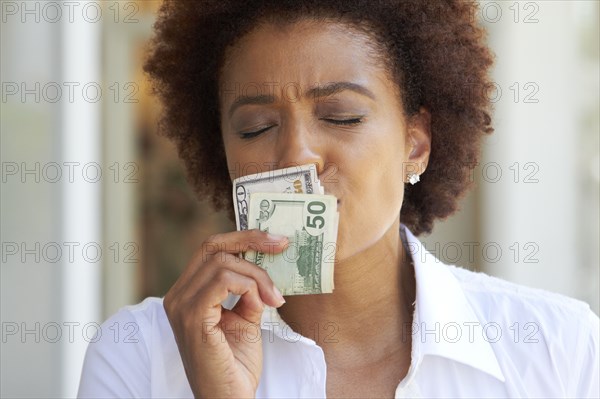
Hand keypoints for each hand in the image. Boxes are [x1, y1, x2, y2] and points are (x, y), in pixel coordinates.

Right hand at [163, 230, 287, 397]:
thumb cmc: (236, 364)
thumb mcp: (246, 318)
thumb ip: (249, 291)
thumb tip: (264, 265)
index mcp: (187, 293)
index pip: (210, 249)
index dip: (244, 238)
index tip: (275, 239)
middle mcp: (178, 296)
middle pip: (213, 246)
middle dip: (251, 241)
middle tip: (282, 246)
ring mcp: (181, 306)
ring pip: (223, 262)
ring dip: (257, 275)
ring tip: (274, 299)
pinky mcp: (192, 318)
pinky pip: (224, 282)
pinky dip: (249, 287)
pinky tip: (261, 305)